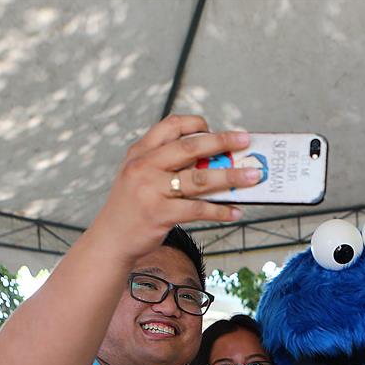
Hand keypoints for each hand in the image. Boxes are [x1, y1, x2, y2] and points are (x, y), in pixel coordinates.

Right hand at [90, 115, 260, 263]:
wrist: (110, 240)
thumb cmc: (132, 207)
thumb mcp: (139, 176)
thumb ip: (167, 164)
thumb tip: (214, 163)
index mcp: (140, 152)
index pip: (170, 125)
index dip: (196, 124)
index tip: (214, 129)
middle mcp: (144, 166)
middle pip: (190, 147)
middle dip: (222, 141)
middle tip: (245, 140)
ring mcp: (151, 190)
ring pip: (199, 179)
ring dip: (230, 177)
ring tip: (253, 176)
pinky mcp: (160, 214)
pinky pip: (198, 209)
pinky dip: (221, 210)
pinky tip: (236, 211)